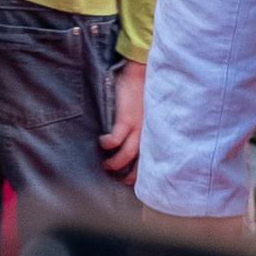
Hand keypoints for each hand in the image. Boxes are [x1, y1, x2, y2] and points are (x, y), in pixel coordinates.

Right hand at [101, 57, 145, 180]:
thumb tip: (136, 137)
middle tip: (121, 181)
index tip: (136, 180)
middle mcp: (147, 132)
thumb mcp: (150, 113)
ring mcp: (137, 127)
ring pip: (126, 154)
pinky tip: (102, 142)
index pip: (151, 156)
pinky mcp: (126, 119)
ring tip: (107, 166)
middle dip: (131, 174)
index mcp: (153, 131)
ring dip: (115, 163)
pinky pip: (115, 139)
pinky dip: (108, 143)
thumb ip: (145, 126)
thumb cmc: (145, 92)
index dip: (144, 171)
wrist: (141, 74)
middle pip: (141, 161)